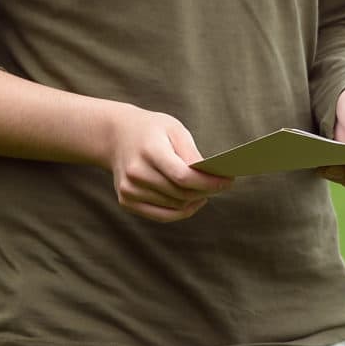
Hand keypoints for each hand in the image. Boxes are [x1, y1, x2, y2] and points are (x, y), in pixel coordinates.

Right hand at [102, 106, 232, 222]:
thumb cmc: (152, 130)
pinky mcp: (126, 201)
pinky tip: (194, 202)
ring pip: (174, 206)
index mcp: (149, 151)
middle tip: (224, 185)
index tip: (229, 181)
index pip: (182, 176)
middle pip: (180, 193)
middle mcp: (136, 173)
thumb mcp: (174, 130)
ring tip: (209, 191)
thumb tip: (211, 176)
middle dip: (207, 191)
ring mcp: (129, 190)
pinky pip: (161, 215)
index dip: (209, 182)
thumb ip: (192, 154)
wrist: (116, 136)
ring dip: (196, 201)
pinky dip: (181, 212)